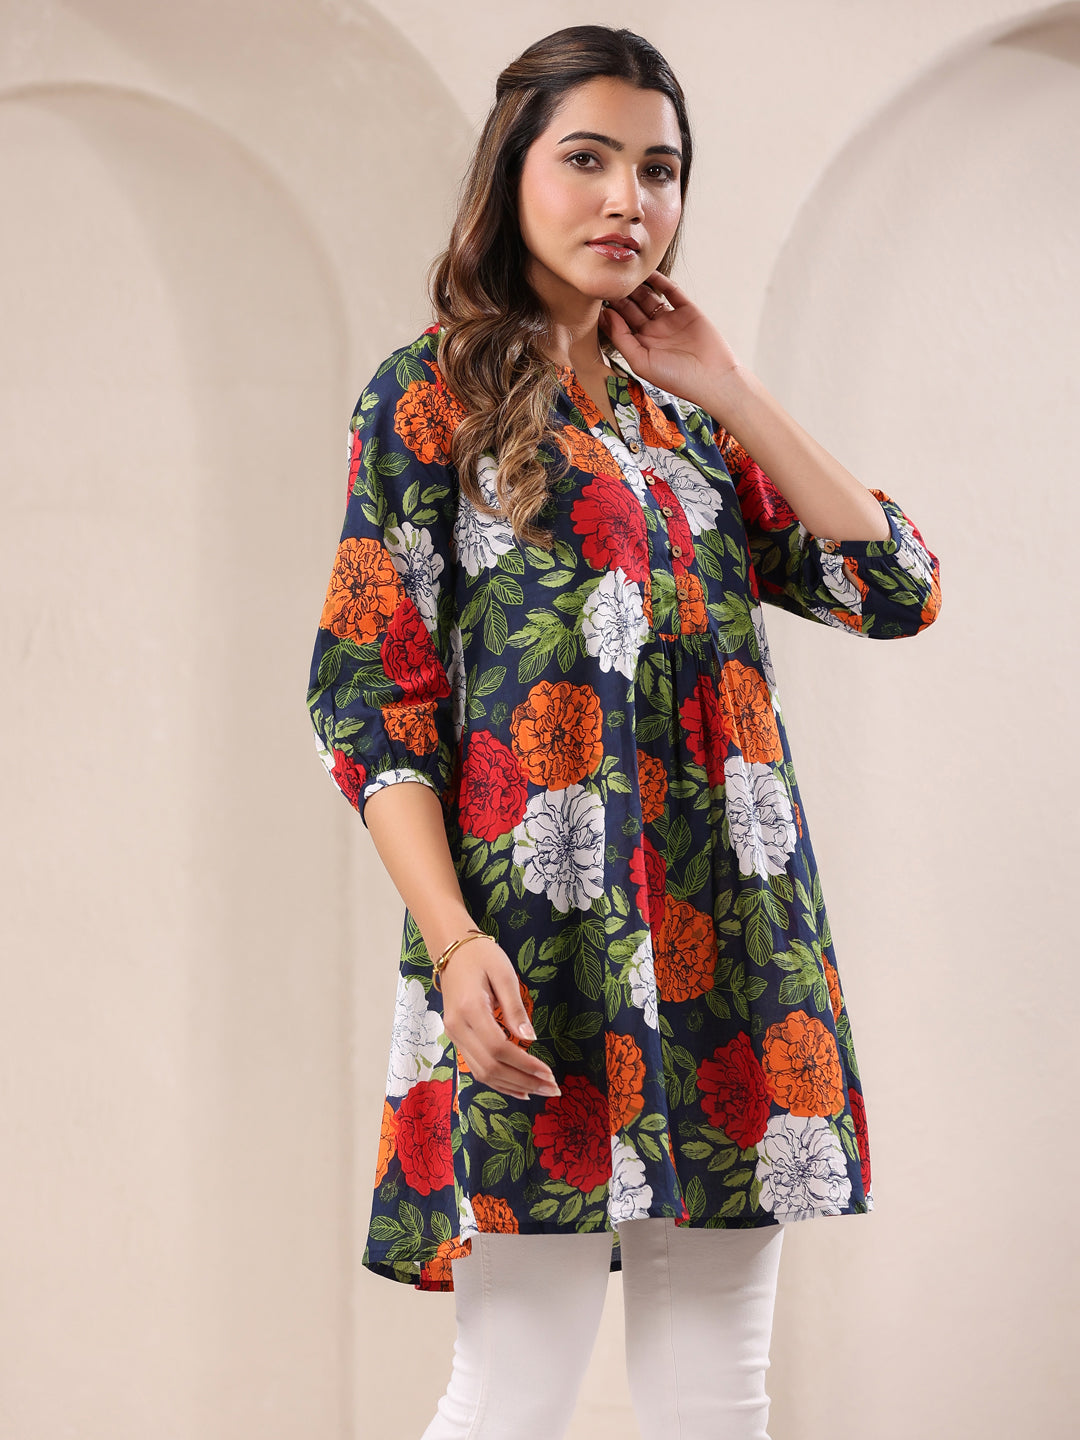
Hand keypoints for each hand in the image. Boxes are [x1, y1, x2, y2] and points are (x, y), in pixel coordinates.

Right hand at [439, 936, 560, 1100]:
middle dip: (523, 1081)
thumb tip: (531, 1038)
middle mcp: (458, 1028)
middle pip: (490, 1067)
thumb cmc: (481, 956)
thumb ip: (516, 1008)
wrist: (451, 949)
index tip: (548, 1072)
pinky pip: (477, 1067)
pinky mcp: (457, 1038)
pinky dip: (497, 1081)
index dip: (524, 1064)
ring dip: (512, 1086)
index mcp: (470, 1010)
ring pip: (481, 1073)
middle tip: (551, 1089)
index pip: (499, 1048)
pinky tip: (517, 1088)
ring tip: (538, 1092)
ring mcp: (454, 1035)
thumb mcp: (504, 974)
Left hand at [598, 270, 740, 413]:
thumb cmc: (676, 378)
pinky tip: (647, 271)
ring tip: (622, 273)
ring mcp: (670, 320)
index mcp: (641, 346)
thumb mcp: (641, 361)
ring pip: (649, 297)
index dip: (609, 312)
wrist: (712, 377)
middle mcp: (654, 332)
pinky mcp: (687, 310)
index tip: (594, 298)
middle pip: (632, 309)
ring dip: (636, 286)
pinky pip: (671, 291)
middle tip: (606, 280)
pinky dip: (660, 280)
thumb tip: (606, 315)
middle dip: (619, 296)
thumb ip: (622, 338)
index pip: (620, 325)